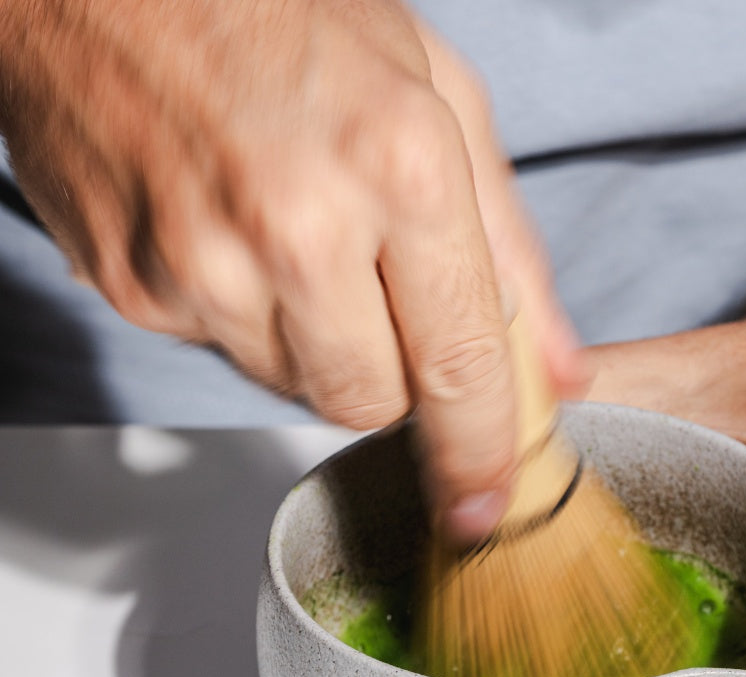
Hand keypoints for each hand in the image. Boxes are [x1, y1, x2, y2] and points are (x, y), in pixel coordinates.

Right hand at [0, 0, 583, 540]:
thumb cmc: (280, 6)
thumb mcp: (438, 95)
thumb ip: (511, 246)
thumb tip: (557, 364)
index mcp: (398, 166)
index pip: (460, 366)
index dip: (480, 452)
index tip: (482, 503)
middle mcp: (296, 227)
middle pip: (371, 404)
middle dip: (390, 374)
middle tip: (374, 291)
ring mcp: (202, 264)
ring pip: (294, 387)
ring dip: (314, 340)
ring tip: (294, 236)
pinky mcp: (134, 286)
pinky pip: (221, 352)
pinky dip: (243, 315)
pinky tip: (230, 232)